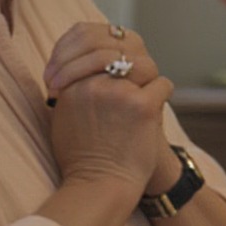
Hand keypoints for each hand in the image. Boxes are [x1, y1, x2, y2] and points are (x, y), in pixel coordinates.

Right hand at [44, 22, 174, 192]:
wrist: (99, 184)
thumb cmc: (82, 154)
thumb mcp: (64, 115)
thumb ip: (73, 85)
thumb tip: (85, 57)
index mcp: (71, 85)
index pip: (87, 40)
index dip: (100, 42)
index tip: (107, 56)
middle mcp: (93, 85)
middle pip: (115, 47)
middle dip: (126, 54)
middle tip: (131, 68)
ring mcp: (119, 94)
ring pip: (143, 63)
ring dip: (146, 74)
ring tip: (144, 89)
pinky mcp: (143, 106)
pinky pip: (162, 84)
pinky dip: (161, 94)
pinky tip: (156, 106)